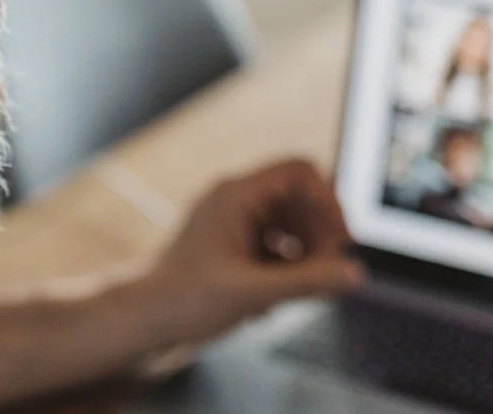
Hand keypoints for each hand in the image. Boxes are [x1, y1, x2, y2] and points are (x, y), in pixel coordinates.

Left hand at [139, 159, 366, 342]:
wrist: (139, 321)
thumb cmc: (181, 300)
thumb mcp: (254, 293)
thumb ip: (308, 282)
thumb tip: (353, 274)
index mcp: (236, 195)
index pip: (300, 171)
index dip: (328, 201)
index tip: (341, 239)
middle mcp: (234, 201)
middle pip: (298, 198)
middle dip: (319, 232)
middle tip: (328, 269)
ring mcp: (230, 223)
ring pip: (287, 223)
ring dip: (304, 253)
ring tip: (302, 287)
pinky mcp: (229, 247)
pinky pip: (272, 244)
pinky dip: (283, 267)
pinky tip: (272, 300)